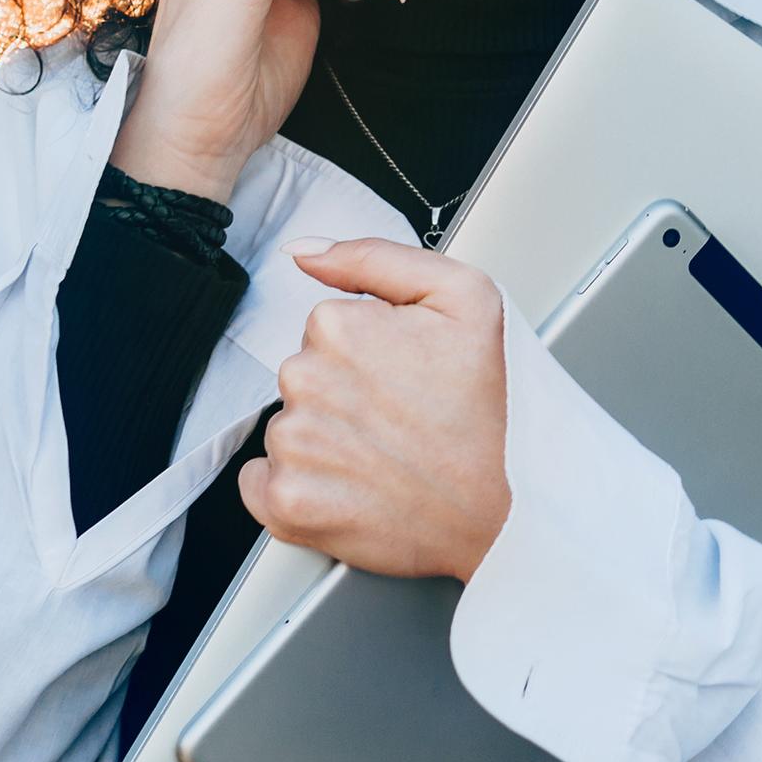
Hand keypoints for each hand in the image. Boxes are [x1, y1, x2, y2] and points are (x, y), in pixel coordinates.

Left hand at [243, 237, 512, 581]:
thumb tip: (305, 252)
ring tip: (383, 457)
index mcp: (339, 327)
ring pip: (288, 428)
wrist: (500, 510)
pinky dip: (296, 487)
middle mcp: (305, 381)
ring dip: (324, 442)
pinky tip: (347, 487)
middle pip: (305, 378)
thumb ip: (375, 258)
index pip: (328, 329)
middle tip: (400, 420)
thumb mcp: (466, 299)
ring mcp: (292, 445)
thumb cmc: (487, 410)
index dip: (371, 352)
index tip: (406, 377)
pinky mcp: (285, 502)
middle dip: (344, 395)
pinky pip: (260, 482)